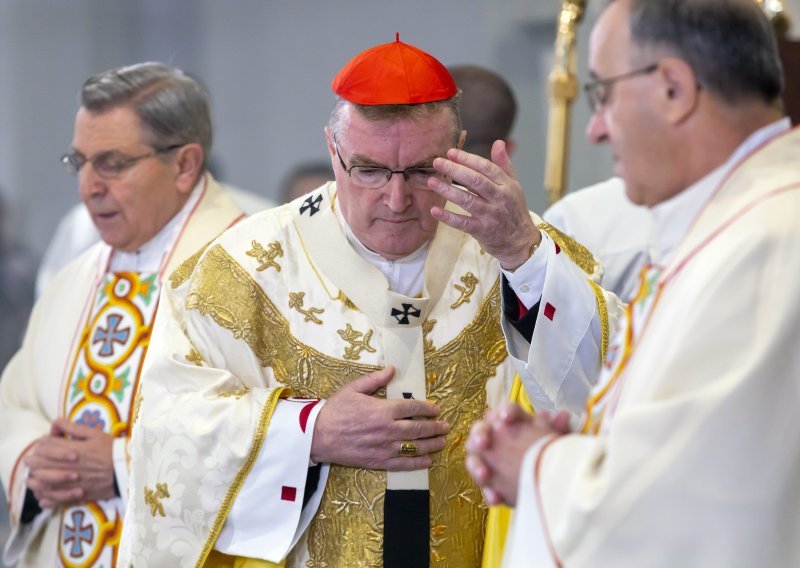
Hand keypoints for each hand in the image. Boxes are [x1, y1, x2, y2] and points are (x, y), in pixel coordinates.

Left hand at [24, 419, 115, 507]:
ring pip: (42, 484)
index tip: (43, 444)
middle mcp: (68, 467)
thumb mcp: (95, 434)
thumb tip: (56, 422)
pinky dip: (45, 499)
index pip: (46, 446)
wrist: (127, 471)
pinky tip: (43, 497)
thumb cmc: (112, 450)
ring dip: (34, 481)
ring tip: (33, 479)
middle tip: (31, 460)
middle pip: (39, 465)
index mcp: (72, 450)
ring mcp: (70, 484)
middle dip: (32, 461)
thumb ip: (74, 428)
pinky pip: (54, 500)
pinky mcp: (75, 496)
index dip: (41, 444)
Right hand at [311, 366, 449, 470]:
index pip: (413, 408)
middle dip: (436, 427)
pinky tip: (428, 461)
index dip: (428, 408)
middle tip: (446, 426)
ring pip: (415, 447)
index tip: (437, 409)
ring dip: (432, 445)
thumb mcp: (353, 388)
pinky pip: (403, 464)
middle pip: (419, 429)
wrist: (318, 436)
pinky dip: (418, 463)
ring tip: (442, 442)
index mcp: (383, 410)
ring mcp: (384, 447)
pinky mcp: (378, 461)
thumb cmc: (335, 410)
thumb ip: (375, 379)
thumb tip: (392, 369)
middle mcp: (388, 429)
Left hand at [429, 140, 540, 269]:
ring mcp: (490, 215)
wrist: (521, 241)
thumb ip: (504, 164)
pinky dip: (448, 217)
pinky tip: (434, 210)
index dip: (467, 159)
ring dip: (448, 190)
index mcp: (506, 185)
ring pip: (467, 200)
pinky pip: (463, 223)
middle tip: (437, 162)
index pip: (486, 167)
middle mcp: (499, 198)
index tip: (451, 152)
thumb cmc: (514, 210)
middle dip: (455, 170)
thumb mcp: (514, 186)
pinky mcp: (482, 230)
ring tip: (432, 182)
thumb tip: (498, 142)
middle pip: (475, 181)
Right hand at [466, 403, 569, 505]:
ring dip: (476, 465)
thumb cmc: (549, 452)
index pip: (507, 409)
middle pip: (480, 429)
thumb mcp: (556, 442)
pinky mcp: (488, 480)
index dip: (505, 412)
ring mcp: (487, 458)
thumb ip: (558, 429)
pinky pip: (483, 484)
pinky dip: (488, 491)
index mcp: (513, 421)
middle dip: (480, 435)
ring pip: (473, 456)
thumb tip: (563, 416)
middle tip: (484, 444)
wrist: (547, 479)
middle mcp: (495, 435)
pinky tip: (496, 498)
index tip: (506, 418)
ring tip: (485, 475)